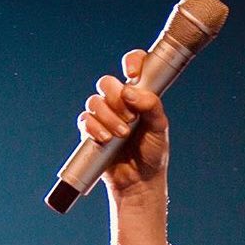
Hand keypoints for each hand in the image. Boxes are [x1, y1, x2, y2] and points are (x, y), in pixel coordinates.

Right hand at [78, 49, 168, 196]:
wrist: (140, 182)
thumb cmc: (152, 154)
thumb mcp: (159, 129)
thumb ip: (151, 106)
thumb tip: (130, 91)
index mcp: (139, 95)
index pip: (134, 65)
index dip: (132, 62)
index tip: (132, 75)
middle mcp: (120, 102)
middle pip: (107, 83)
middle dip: (116, 98)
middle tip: (130, 118)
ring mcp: (104, 116)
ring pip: (95, 101)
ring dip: (108, 117)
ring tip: (122, 135)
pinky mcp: (92, 131)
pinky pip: (85, 119)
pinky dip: (94, 127)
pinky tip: (106, 139)